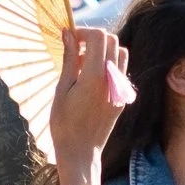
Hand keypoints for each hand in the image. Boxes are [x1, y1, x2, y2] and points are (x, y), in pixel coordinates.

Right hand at [49, 25, 133, 182]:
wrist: (81, 153)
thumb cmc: (64, 124)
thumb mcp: (61, 89)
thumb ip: (68, 60)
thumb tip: (68, 34)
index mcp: (94, 76)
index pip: (99, 36)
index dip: (83, 31)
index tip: (70, 38)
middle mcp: (112, 80)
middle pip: (112, 40)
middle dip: (93, 38)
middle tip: (76, 50)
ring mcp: (120, 89)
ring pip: (121, 53)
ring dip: (104, 50)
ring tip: (84, 64)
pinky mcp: (123, 97)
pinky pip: (121, 70)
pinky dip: (109, 65)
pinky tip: (93, 78)